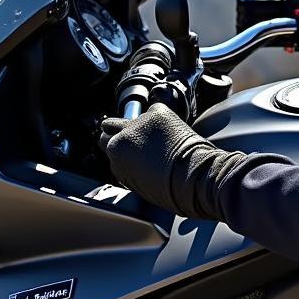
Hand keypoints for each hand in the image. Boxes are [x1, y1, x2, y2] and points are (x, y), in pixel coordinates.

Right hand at [101, 103, 243, 218]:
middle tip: (135, 140)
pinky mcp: (158, 111)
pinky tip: (168, 131)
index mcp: (115, 155)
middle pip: (111, 126)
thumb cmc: (168, 188)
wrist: (193, 176)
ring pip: (133, 117)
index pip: (105, 143)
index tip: (126, 149)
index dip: (117, 147)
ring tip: (155, 137)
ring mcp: (141, 121)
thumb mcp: (134, 182)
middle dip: (120, 132)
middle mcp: (124, 135)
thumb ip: (125, 165)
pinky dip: (160, 119)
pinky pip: (154, 111)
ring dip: (140, 126)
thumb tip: (128, 156)